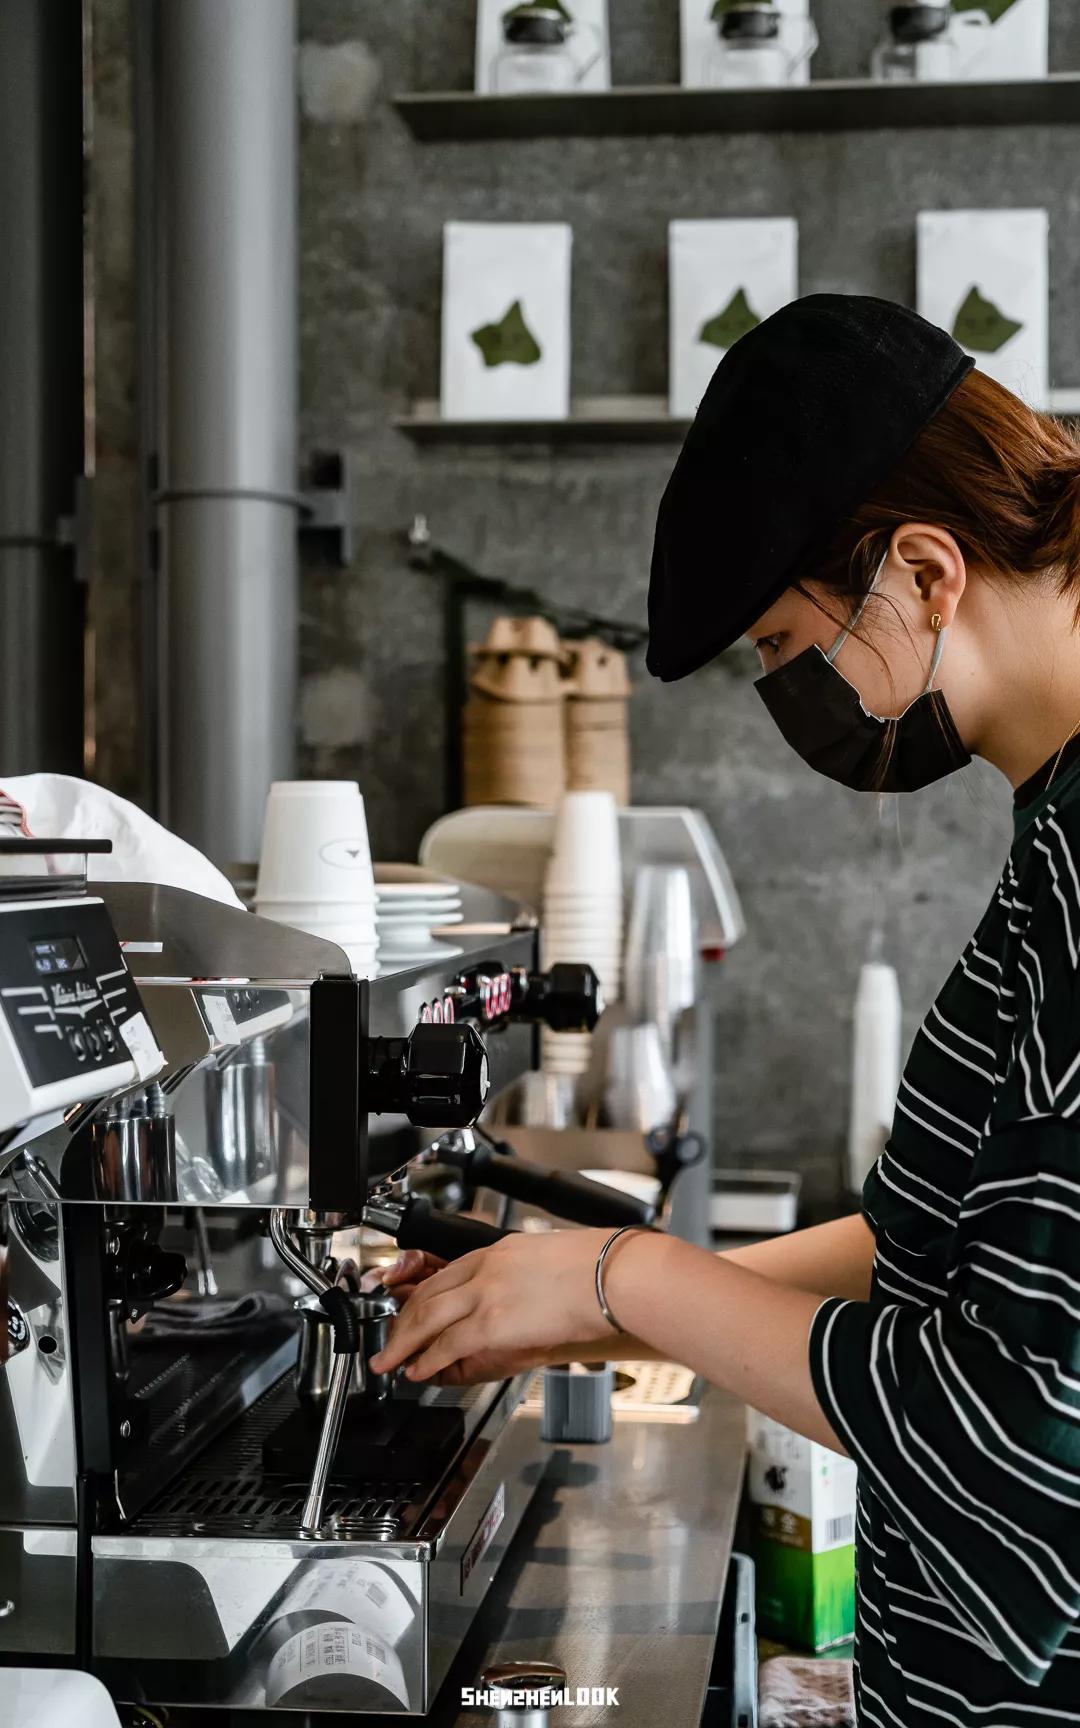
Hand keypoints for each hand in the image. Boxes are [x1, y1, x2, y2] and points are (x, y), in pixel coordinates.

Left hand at [368, 1228, 618, 1386]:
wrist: (613, 1276)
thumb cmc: (598, 1270)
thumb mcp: (550, 1259)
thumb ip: (524, 1275)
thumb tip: (520, 1297)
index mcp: (499, 1251)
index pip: (446, 1273)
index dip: (420, 1295)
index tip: (410, 1308)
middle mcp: (485, 1268)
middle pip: (428, 1294)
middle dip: (403, 1319)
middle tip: (389, 1338)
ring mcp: (485, 1295)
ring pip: (427, 1319)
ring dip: (402, 1343)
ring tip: (389, 1361)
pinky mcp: (492, 1323)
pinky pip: (445, 1345)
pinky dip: (425, 1360)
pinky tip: (416, 1371)